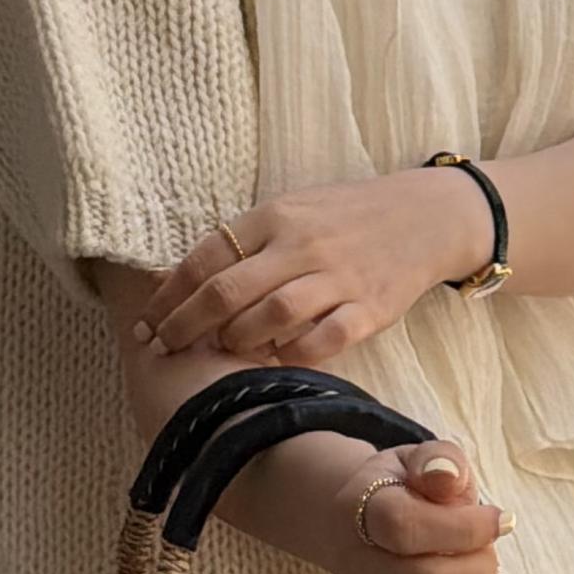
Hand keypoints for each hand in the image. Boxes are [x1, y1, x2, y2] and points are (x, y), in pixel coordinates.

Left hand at [144, 169, 494, 365]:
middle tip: (163, 349)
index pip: (207, 257)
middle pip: (228, 291)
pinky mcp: (371, 309)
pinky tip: (278, 362)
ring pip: (271, 316)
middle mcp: (303, 245)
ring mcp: (338, 278)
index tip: (147, 321)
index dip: (170, 294)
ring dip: (237, 341)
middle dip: (186, 326)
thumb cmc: (346, 219)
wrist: (426, 217)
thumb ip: (247, 242)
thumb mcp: (293, 211)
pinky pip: (325, 340)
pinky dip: (294, 356)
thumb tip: (185, 282)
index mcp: (276, 215)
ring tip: (221, 353)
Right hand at [315, 441, 506, 573]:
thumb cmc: (409, 492)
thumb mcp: (423, 460)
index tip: (499, 520)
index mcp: (356, 511)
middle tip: (489, 553)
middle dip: (481, 570)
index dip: (466, 528)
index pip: (405, 528)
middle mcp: (351, 567)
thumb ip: (440, 460)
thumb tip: (449, 479)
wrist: (368, 528)